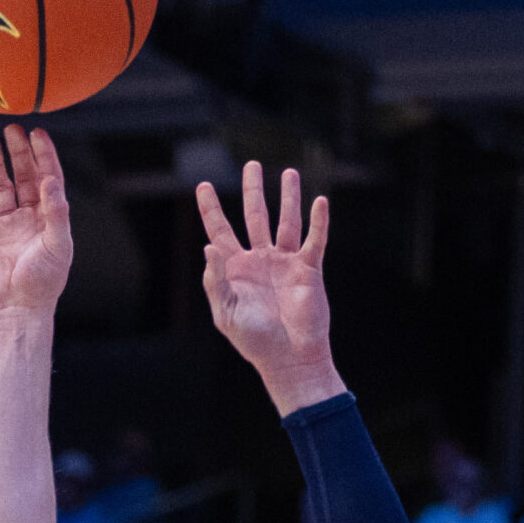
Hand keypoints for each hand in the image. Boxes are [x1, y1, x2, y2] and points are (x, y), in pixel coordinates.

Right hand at [0, 125, 71, 321]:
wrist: (17, 308)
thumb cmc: (43, 280)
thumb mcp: (58, 244)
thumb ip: (56, 211)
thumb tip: (50, 179)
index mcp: (48, 217)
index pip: (48, 179)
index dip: (44, 155)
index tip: (38, 133)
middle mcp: (27, 217)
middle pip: (23, 177)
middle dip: (19, 153)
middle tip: (12, 129)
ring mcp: (4, 226)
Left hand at [196, 162, 343, 413]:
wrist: (289, 357)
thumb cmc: (254, 340)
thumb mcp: (226, 313)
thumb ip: (216, 281)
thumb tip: (208, 247)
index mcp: (235, 269)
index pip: (219, 231)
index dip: (211, 209)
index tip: (203, 186)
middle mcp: (260, 260)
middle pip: (255, 217)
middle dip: (253, 191)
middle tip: (252, 165)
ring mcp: (285, 262)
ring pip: (287, 222)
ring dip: (289, 198)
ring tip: (289, 173)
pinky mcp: (309, 269)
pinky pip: (315, 240)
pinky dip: (318, 221)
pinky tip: (320, 201)